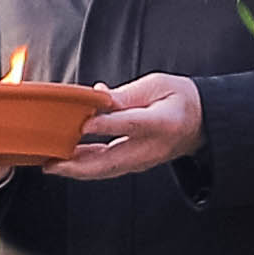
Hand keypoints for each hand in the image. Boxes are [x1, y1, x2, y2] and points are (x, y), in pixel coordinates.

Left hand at [50, 72, 205, 181]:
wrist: (201, 122)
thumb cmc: (180, 99)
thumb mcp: (158, 85)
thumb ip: (127, 94)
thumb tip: (98, 96)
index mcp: (162, 122)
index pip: (131, 124)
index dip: (107, 125)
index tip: (84, 124)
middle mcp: (152, 146)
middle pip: (113, 160)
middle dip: (79, 165)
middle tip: (53, 163)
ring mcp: (144, 159)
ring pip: (107, 169)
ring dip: (78, 170)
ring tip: (52, 166)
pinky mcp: (137, 164)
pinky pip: (109, 168)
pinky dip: (86, 167)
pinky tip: (67, 162)